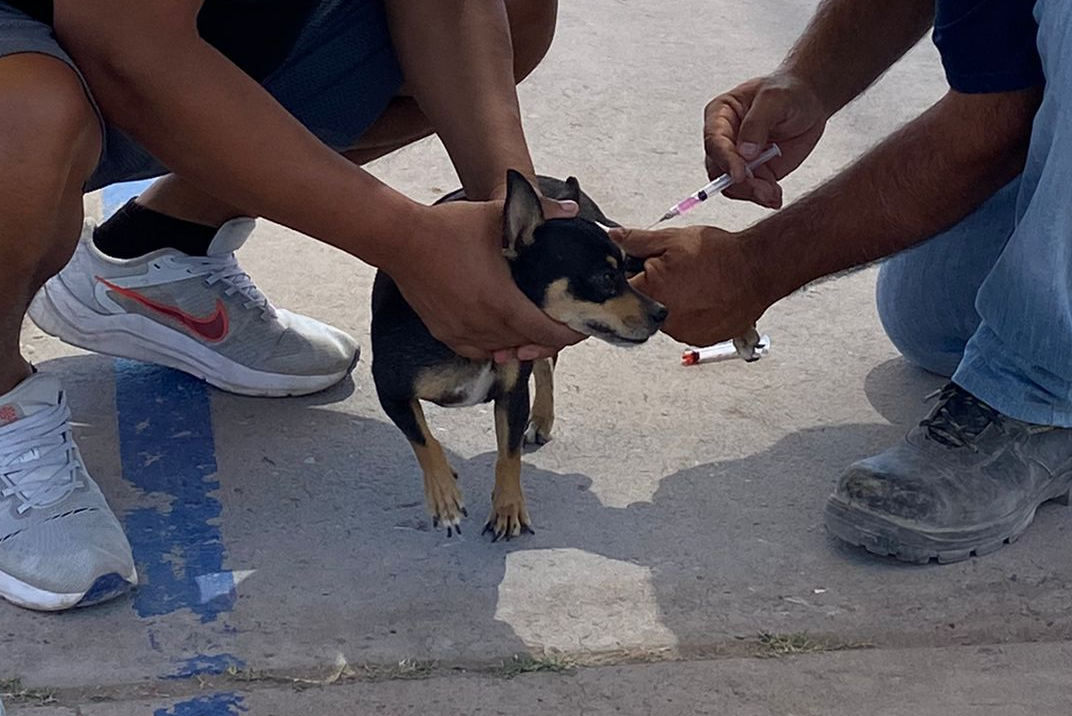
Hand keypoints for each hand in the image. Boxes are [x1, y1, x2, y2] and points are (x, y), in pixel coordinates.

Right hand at [388, 197, 583, 361]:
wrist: (400, 239)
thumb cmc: (449, 227)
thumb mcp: (497, 214)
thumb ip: (541, 211)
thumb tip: (572, 208)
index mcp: (502, 302)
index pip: (548, 335)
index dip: (570, 335)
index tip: (579, 327)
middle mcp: (483, 325)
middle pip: (528, 346)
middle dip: (548, 339)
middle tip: (560, 323)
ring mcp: (461, 332)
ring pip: (503, 351)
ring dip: (521, 343)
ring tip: (533, 328)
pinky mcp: (444, 333)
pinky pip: (477, 352)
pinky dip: (493, 346)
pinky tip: (499, 335)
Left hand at [611, 225, 770, 346]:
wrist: (758, 270)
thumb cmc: (719, 254)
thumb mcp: (673, 239)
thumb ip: (638, 241)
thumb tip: (614, 237)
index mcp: (652, 291)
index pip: (623, 289)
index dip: (630, 276)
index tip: (642, 269)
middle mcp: (664, 318)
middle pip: (643, 307)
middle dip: (653, 290)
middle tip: (675, 274)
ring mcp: (682, 332)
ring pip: (665, 318)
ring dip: (672, 304)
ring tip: (693, 285)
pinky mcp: (699, 339)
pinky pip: (685, 328)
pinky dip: (689, 316)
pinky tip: (702, 299)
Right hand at [704, 73, 828, 208]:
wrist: (810, 101)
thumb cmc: (789, 91)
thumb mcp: (775, 99)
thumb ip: (757, 124)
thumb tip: (744, 153)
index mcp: (720, 115)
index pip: (715, 141)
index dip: (725, 160)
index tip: (740, 175)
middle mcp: (724, 140)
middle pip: (719, 169)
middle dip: (740, 183)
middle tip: (762, 190)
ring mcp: (739, 159)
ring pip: (733, 185)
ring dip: (752, 193)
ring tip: (773, 194)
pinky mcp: (756, 172)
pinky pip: (752, 191)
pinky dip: (764, 197)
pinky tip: (775, 196)